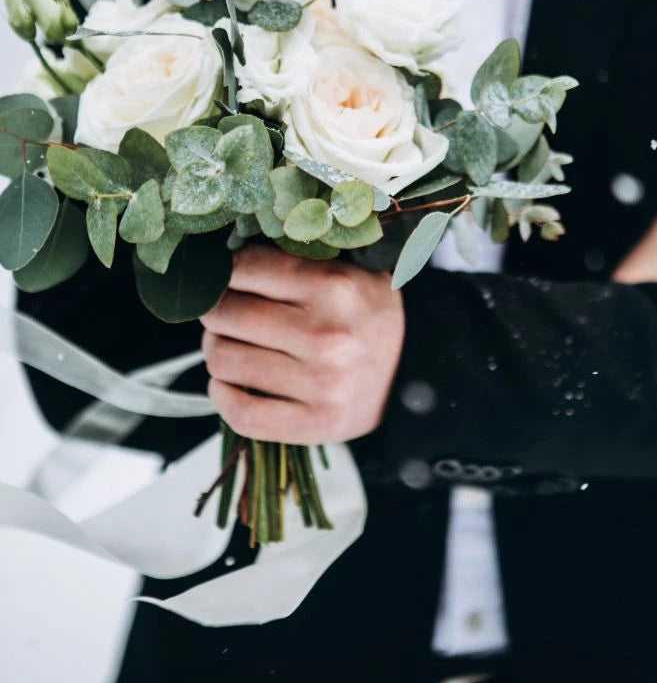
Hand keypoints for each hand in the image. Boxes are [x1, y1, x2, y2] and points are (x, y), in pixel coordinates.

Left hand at [200, 245, 404, 443]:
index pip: (243, 268)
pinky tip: (229, 382)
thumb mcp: (344, 272)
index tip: (227, 277)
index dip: (224, 271)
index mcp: (335, 287)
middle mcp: (327, 336)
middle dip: (214, 310)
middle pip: (224, 313)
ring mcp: (322, 384)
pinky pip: (241, 412)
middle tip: (224, 312)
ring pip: (223, 360)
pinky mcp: (316, 424)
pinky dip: (222, 394)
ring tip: (232, 344)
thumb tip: (219, 258)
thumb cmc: (366, 315)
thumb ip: (291, 260)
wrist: (417, 370)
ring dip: (216, 349)